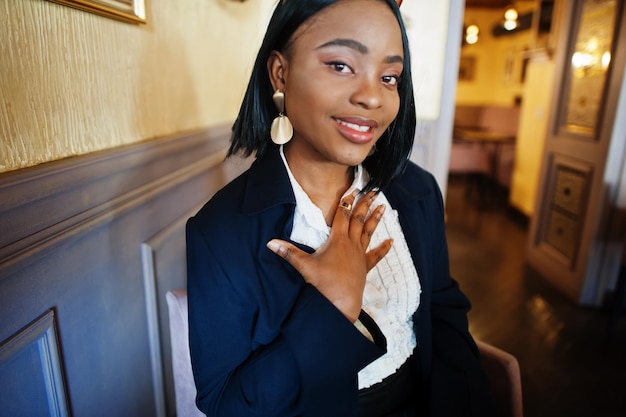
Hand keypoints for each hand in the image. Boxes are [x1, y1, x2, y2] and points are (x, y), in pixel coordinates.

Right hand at [267, 191, 392, 321]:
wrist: (340, 303)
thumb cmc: (323, 284)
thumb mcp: (304, 266)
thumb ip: (288, 252)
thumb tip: (270, 243)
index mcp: (337, 240)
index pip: (342, 215)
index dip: (346, 202)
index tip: (352, 189)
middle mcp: (351, 244)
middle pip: (358, 219)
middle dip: (365, 204)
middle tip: (374, 191)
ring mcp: (360, 255)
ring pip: (368, 232)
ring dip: (375, 219)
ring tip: (382, 206)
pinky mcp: (364, 267)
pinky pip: (376, 255)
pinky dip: (384, 248)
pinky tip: (391, 242)